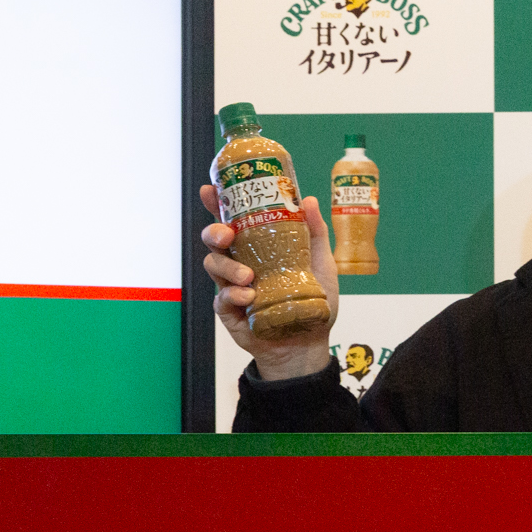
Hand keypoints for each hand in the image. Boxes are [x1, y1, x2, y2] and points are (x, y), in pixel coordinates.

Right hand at [199, 185, 339, 379]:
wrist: (310, 341)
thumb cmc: (314, 300)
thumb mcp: (321, 263)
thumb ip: (315, 233)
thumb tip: (310, 200)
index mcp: (258, 247)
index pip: (232, 220)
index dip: (217, 204)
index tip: (210, 190)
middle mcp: (241, 262)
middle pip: (213, 240)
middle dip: (214, 232)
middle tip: (227, 235)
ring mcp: (232, 286)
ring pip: (213, 266)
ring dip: (228, 268)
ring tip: (249, 277)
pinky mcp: (229, 310)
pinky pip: (222, 298)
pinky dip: (233, 296)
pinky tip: (249, 298)